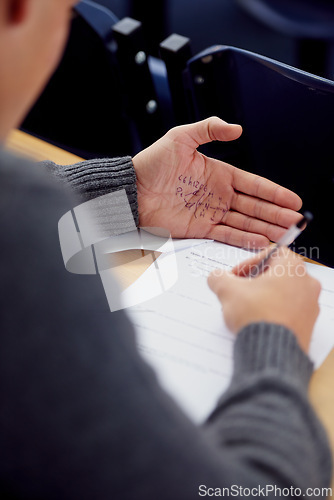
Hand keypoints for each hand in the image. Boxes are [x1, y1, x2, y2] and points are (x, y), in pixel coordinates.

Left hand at [133, 117, 301, 248]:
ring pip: (245, 222)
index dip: (274, 192)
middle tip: (296, 222)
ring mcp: (211, 213)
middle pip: (254, 206)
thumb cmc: (152, 163)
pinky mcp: (200, 229)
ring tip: (285, 234)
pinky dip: (243, 239)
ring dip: (266, 228)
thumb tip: (237, 129)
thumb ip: (209, 130)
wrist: (132, 190)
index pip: (253, 184)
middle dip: (276, 213)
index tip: (292, 200)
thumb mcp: (181, 137)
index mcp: (219, 173)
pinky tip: (260, 242)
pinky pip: (226, 234)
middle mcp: (218, 195)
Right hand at [207, 247, 320, 351]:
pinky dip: (272, 312)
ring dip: (263, 297)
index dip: (250, 263)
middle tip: (238, 291)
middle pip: (277, 274)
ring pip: (283, 294)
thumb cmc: (256, 315)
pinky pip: (288, 312)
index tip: (236, 276)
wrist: (271, 352)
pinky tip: (256, 322)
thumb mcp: (228, 291)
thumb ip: (219, 278)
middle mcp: (307, 284)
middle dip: (254, 282)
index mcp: (293, 268)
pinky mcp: (307, 325)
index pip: (271, 254)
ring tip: (245, 309)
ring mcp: (310, 306)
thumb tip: (215, 277)